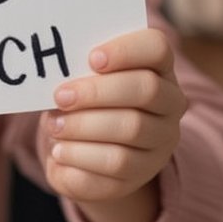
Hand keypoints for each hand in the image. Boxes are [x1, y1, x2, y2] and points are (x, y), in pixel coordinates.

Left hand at [41, 28, 186, 221]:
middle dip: (97, 92)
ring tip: (54, 126)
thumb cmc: (86, 103)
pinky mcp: (143, 173)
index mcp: (158, 69)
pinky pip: (116, 164)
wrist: (89, 154)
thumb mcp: (83, 82)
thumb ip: (77, 70)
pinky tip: (60, 151)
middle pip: (146, 89)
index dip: (126, 50)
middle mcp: (169, 104)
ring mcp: (161, 141)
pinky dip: (81, 156)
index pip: (156, 48)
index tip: (92, 58)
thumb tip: (53, 69)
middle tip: (61, 97)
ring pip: (131, 128)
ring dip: (84, 126)